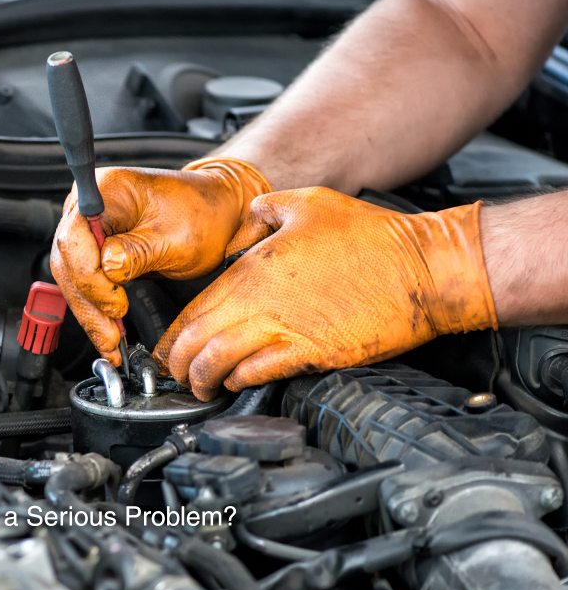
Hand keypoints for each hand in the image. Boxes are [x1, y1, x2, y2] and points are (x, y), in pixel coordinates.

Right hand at [50, 159, 271, 365]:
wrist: (216, 213)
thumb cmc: (202, 214)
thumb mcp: (176, 237)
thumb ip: (137, 252)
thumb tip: (107, 269)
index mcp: (107, 190)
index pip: (75, 237)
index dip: (90, 276)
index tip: (115, 303)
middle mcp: (89, 206)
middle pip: (68, 260)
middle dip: (88, 302)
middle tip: (110, 335)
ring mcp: (90, 228)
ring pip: (72, 277)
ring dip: (90, 312)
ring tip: (110, 342)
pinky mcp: (96, 249)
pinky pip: (86, 282)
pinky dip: (96, 308)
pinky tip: (107, 330)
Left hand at [153, 187, 497, 399]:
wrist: (424, 269)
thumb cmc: (371, 237)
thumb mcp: (306, 203)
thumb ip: (261, 213)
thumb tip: (241, 228)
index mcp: (254, 268)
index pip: (194, 308)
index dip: (173, 334)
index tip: (166, 347)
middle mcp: (262, 302)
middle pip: (198, 340)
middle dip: (177, 363)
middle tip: (173, 373)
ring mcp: (287, 330)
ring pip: (221, 362)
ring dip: (203, 378)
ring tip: (199, 386)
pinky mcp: (314, 353)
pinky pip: (262, 373)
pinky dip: (240, 381)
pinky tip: (236, 382)